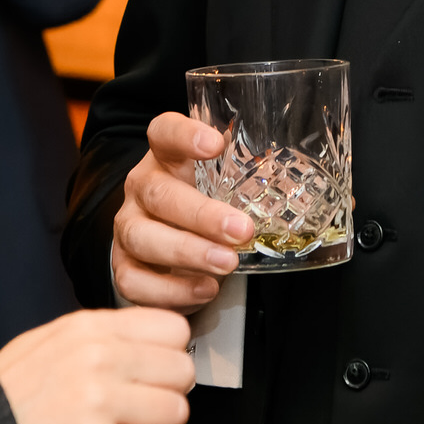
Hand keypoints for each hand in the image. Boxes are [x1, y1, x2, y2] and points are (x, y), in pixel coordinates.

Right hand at [0, 308, 195, 423]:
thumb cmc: (11, 401)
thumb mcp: (47, 344)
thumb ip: (100, 336)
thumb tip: (154, 342)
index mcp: (88, 329)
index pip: (173, 329)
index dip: (167, 357)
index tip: (151, 376)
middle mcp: (96, 360)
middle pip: (182, 372)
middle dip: (167, 396)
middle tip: (139, 413)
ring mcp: (96, 404)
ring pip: (176, 414)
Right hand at [110, 112, 248, 308]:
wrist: (173, 246)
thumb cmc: (207, 206)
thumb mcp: (227, 185)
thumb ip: (249, 177)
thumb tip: (300, 180)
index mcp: (167, 158)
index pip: (164, 132)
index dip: (184, 135)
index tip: (215, 144)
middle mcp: (142, 188)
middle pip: (158, 193)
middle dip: (201, 214)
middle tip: (241, 230)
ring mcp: (128, 227)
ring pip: (143, 237)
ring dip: (187, 253)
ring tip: (226, 264)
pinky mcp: (124, 267)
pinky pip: (134, 281)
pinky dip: (171, 290)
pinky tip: (204, 290)